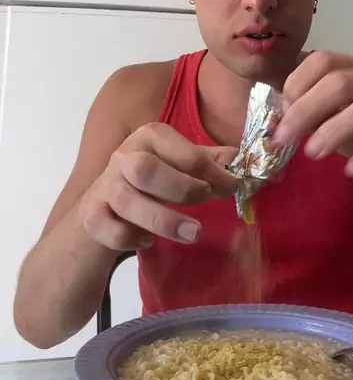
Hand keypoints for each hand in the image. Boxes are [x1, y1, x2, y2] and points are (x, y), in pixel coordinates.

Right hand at [77, 124, 237, 251]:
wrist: (101, 206)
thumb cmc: (150, 182)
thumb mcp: (179, 164)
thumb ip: (206, 161)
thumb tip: (235, 157)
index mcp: (150, 138)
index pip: (183, 151)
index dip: (211, 172)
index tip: (230, 188)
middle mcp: (124, 157)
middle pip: (145, 169)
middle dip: (181, 188)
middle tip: (205, 201)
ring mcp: (105, 187)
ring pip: (126, 200)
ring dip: (163, 219)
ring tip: (193, 233)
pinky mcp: (91, 215)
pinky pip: (104, 226)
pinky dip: (127, 237)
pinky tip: (147, 241)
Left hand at [273, 51, 352, 188]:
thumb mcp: (344, 116)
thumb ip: (316, 110)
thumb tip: (276, 113)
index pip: (324, 60)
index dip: (297, 83)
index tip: (281, 113)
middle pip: (340, 81)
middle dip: (304, 110)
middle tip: (283, 138)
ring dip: (334, 131)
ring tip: (313, 153)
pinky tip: (351, 170)